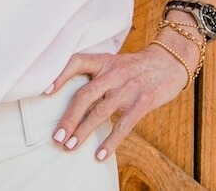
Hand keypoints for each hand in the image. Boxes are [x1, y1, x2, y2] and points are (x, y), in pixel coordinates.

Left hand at [47, 41, 197, 161]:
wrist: (169, 63)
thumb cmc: (136, 67)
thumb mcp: (115, 63)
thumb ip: (97, 75)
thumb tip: (74, 98)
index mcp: (104, 61)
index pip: (77, 62)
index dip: (60, 75)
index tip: (46, 91)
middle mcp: (113, 73)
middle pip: (85, 95)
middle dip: (69, 118)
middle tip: (57, 136)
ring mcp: (128, 88)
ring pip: (100, 112)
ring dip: (83, 131)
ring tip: (70, 146)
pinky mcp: (142, 103)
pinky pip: (123, 125)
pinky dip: (110, 141)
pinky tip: (99, 154)